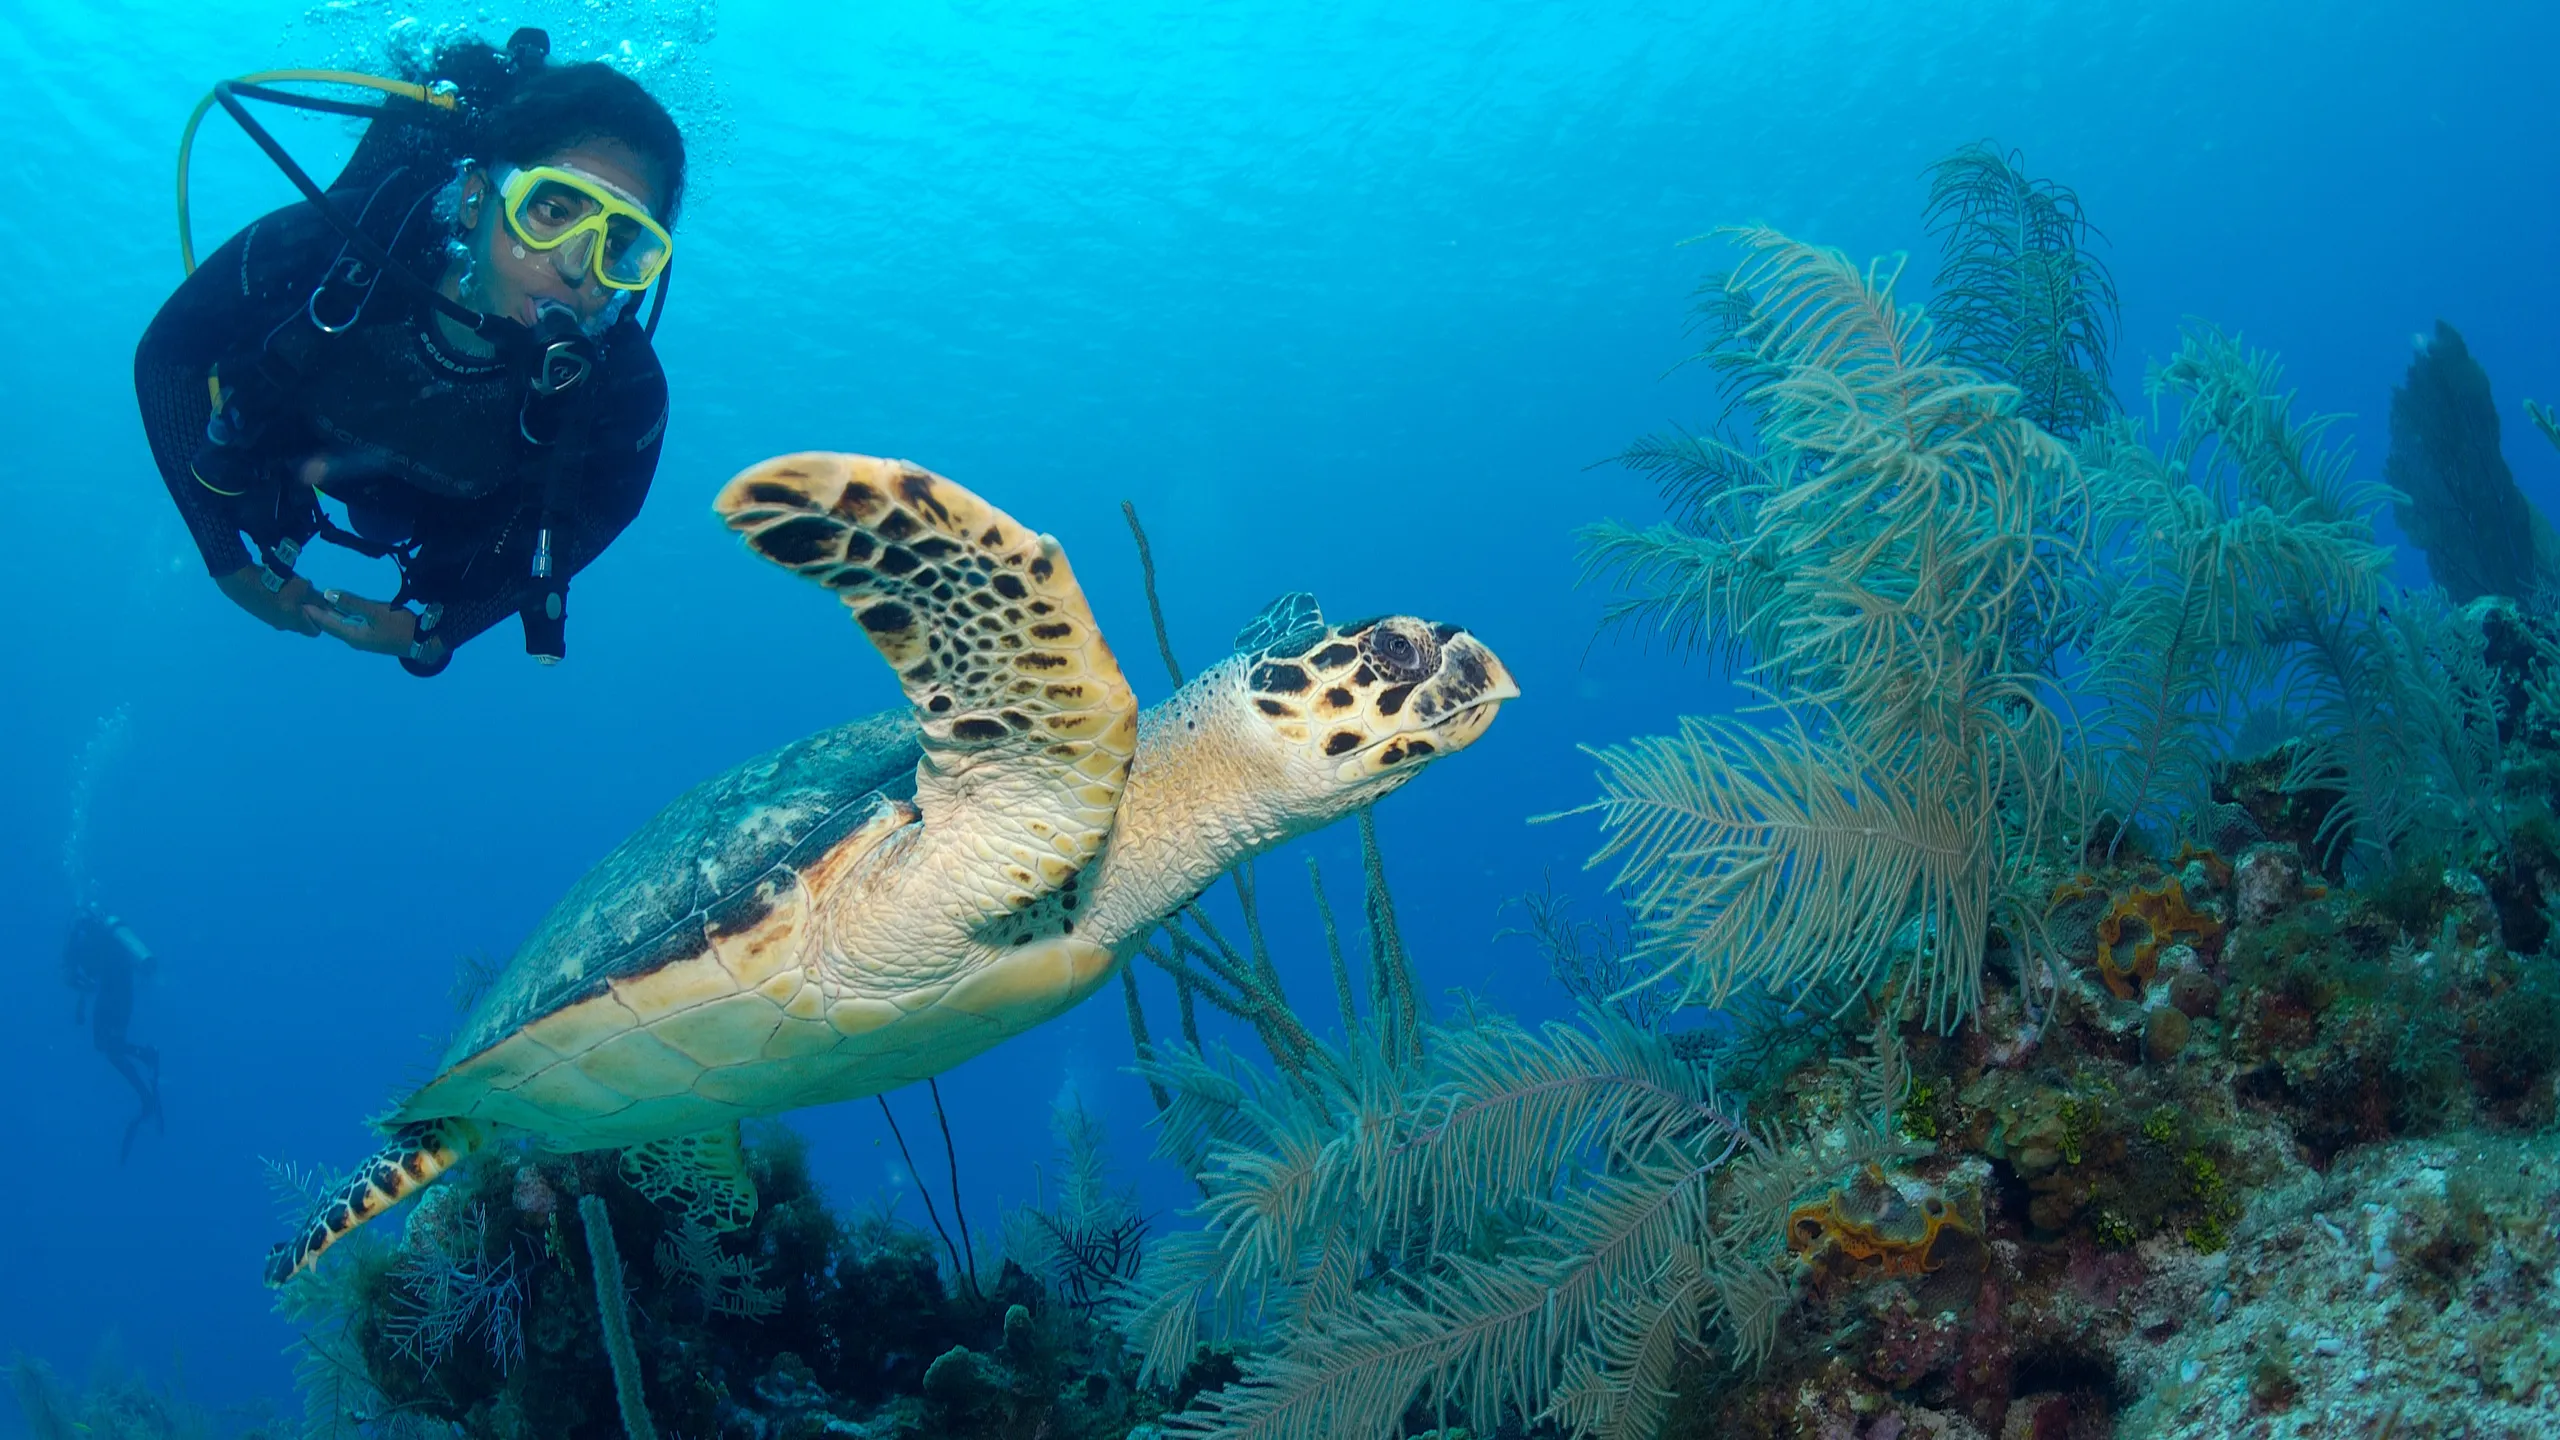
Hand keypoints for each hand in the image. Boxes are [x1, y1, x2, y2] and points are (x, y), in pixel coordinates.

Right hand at [215, 566, 322, 635]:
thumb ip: (317, 598)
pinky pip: (278, 611)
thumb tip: (330, 606)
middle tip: (305, 593)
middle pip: (302, 623)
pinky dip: (281, 602)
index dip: (321, 620)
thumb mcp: (302, 588)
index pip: (315, 631)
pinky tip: (277, 588)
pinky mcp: (261, 613)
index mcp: (295, 623)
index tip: (320, 607)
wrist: (241, 580)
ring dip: (294, 605)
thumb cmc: (276, 584)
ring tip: (290, 588)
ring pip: (290, 616)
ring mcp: (270, 620)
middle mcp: (283, 626)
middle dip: (307, 610)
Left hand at [303, 587, 444, 664]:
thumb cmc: (400, 626)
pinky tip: (340, 608)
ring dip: (330, 613)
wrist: (424, 641)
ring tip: (318, 601)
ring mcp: (363, 637)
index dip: (312, 612)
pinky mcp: (371, 633)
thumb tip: (327, 593)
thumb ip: (352, 602)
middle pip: (331, 624)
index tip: (299, 602)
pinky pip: (351, 623)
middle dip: (318, 613)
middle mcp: (354, 638)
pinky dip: (342, 615)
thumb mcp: (375, 612)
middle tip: (305, 600)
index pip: (326, 622)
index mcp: (352, 635)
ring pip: (341, 623)